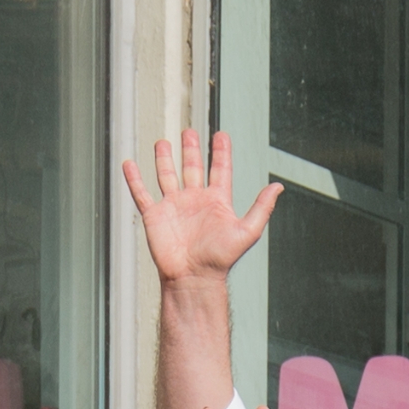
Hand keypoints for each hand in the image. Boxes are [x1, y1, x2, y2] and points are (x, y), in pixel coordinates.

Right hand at [122, 129, 279, 283]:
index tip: (221, 135)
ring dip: (165, 159)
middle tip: (190, 132)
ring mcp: (174, 206)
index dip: (221, 152)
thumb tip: (278, 186)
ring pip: (167, 175)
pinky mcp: (155, 215)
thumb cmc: (221, 258)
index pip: (220, 170)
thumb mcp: (247, 230)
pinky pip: (142, 193)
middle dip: (192, 150)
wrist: (194, 276)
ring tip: (163, 142)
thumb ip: (262, 207)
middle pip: (193, 168)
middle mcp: (195, 201)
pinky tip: (129, 164)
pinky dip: (134, 178)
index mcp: (217, 202)